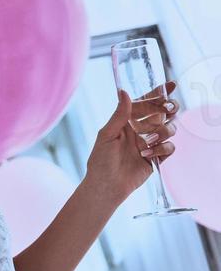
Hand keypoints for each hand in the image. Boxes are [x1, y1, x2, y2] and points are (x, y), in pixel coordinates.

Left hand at [86, 82, 178, 204]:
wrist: (107, 185)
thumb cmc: (101, 160)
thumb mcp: (107, 134)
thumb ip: (119, 114)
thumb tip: (123, 91)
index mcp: (127, 121)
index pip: (146, 103)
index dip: (159, 93)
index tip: (170, 85)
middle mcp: (140, 130)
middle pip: (163, 113)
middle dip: (169, 109)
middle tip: (168, 109)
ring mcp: (150, 143)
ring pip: (169, 129)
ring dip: (162, 132)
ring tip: (147, 141)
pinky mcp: (157, 157)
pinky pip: (169, 147)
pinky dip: (162, 148)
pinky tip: (147, 154)